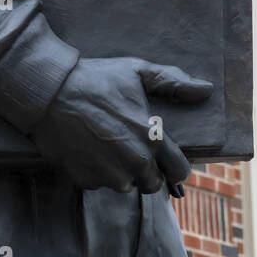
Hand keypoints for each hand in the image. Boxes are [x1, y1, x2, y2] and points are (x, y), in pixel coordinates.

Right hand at [29, 56, 211, 192]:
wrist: (50, 92)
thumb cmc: (97, 79)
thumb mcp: (138, 72)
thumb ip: (173, 83)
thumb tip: (205, 90)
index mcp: (152, 138)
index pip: (179, 170)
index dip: (174, 164)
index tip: (166, 157)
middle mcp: (135, 162)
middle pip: (154, 184)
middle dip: (147, 170)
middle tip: (131, 146)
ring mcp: (109, 174)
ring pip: (126, 185)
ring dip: (121, 171)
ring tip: (107, 143)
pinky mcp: (87, 181)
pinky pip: (99, 183)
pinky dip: (97, 171)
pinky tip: (88, 148)